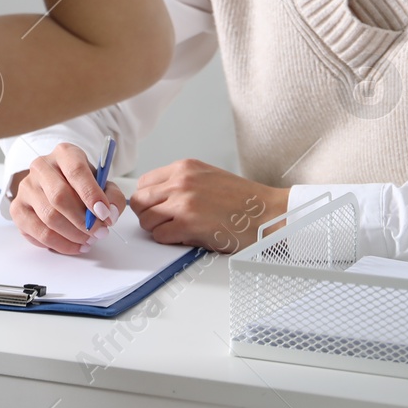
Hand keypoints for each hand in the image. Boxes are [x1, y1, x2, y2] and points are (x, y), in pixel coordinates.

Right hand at [10, 142, 128, 254]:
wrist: (57, 184)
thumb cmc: (81, 185)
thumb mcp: (102, 184)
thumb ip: (112, 197)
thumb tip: (110, 214)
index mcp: (64, 153)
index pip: (76, 171)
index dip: (92, 194)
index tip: (105, 214)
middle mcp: (41, 166)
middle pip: (59, 196)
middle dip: (83, 220)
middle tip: (100, 233)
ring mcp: (26, 187)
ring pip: (49, 217)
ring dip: (73, 234)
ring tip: (89, 240)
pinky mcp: (17, 208)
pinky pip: (38, 232)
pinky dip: (60, 244)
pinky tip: (75, 245)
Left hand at [130, 159, 288, 252]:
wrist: (267, 212)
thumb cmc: (242, 199)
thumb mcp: (207, 177)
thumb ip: (181, 183)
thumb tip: (156, 200)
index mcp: (185, 167)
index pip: (144, 183)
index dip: (147, 199)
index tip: (155, 208)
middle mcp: (181, 181)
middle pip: (140, 201)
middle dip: (147, 215)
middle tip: (162, 223)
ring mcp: (183, 202)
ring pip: (146, 220)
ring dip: (157, 229)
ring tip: (176, 230)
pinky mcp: (188, 224)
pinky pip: (160, 236)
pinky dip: (168, 241)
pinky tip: (185, 237)